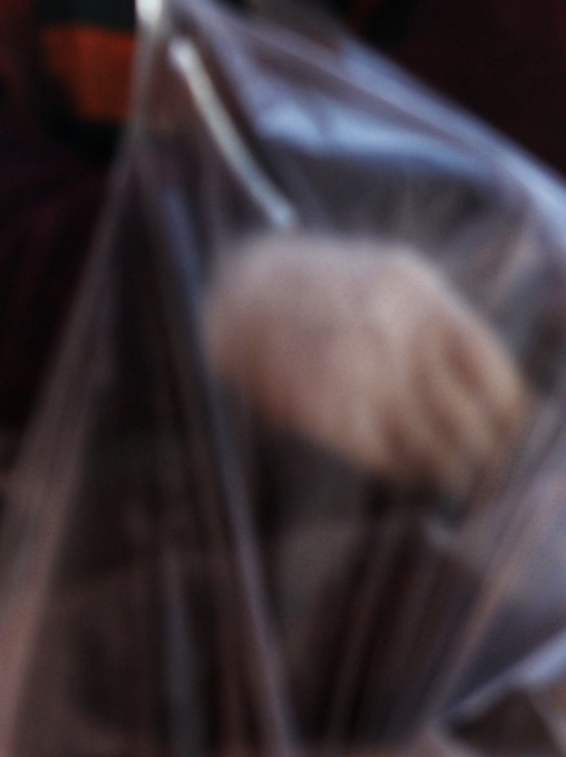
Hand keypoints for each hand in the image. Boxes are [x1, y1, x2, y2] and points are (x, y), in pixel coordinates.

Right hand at [203, 229, 530, 500]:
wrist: (239, 289)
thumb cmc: (332, 286)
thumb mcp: (395, 277)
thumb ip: (445, 324)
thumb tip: (501, 399)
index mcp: (417, 291)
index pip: (489, 370)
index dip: (510, 413)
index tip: (517, 433)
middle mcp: (387, 330)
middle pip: (464, 417)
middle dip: (485, 451)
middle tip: (493, 469)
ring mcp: (351, 370)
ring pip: (427, 444)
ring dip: (448, 469)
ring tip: (459, 479)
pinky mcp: (320, 405)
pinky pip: (382, 454)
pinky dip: (403, 469)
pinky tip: (411, 470)